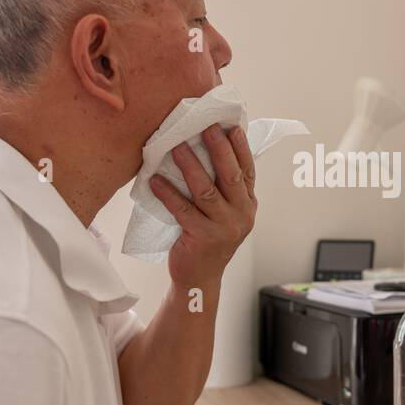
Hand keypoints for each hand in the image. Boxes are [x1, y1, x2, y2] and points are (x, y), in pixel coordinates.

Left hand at [150, 124, 256, 288]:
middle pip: (231, 176)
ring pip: (206, 191)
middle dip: (218, 149)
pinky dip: (168, 193)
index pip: (247, 170)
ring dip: (190, 166)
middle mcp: (241, 215)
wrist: (199, 278)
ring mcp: (224, 228)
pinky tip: (155, 179)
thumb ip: (223, 188)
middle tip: (205, 127)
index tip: (230, 125)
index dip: (240, 147)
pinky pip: (182, 210)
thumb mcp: (224, 213)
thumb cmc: (208, 238)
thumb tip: (206, 149)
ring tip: (176, 146)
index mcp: (248, 204)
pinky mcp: (203, 238)